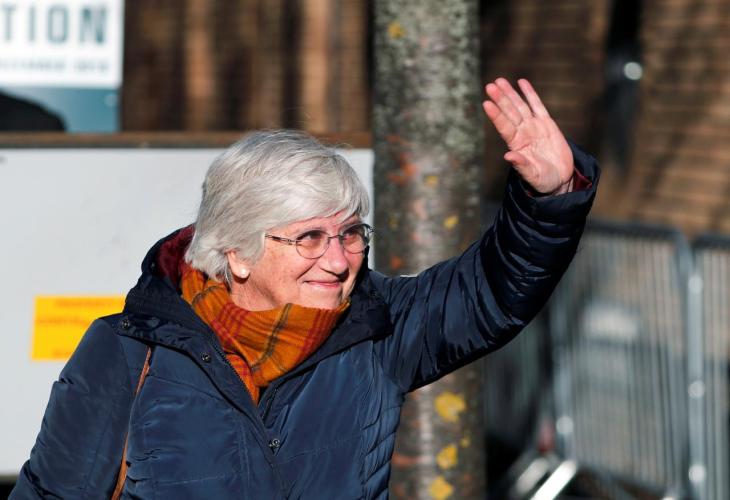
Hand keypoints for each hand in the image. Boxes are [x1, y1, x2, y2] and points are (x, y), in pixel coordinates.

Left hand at [483, 78, 573, 194]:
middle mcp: (523, 133)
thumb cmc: (543, 180)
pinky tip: (521, 82)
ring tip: (499, 81)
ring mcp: (534, 127)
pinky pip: (537, 105)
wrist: (560, 179)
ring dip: (510, 94)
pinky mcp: (547, 124)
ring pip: (520, 106)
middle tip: (490, 86)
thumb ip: (521, 165)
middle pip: (510, 113)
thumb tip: (508, 156)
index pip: (504, 127)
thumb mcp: (533, 175)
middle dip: (500, 99)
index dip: (496, 116)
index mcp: (517, 145)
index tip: (486, 104)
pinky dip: (530, 94)